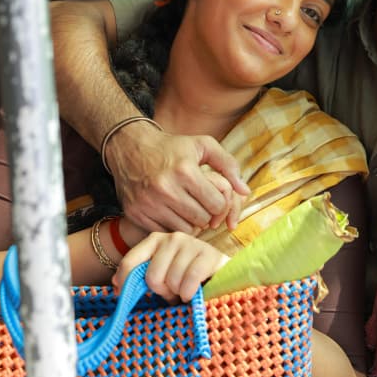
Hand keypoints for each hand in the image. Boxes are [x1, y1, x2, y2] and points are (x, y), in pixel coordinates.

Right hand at [104, 124, 248, 233]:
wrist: (130, 148)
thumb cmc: (172, 148)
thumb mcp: (202, 145)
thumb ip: (228, 165)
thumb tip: (245, 191)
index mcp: (185, 170)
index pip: (217, 204)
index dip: (218, 203)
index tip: (211, 196)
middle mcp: (166, 188)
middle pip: (202, 219)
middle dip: (206, 213)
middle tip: (200, 203)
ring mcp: (149, 202)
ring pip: (185, 229)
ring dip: (190, 221)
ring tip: (187, 207)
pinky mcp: (137, 213)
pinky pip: (165, 231)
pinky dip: (171, 225)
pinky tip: (171, 212)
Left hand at [113, 232, 228, 302]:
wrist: (221, 276)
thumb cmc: (186, 278)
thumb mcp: (161, 276)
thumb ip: (140, 278)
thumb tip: (117, 286)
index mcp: (155, 240)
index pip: (130, 261)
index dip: (125, 281)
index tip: (123, 295)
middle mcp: (172, 237)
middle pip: (152, 276)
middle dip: (162, 290)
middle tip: (172, 291)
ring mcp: (191, 243)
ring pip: (172, 280)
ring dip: (178, 293)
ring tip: (185, 289)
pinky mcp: (209, 253)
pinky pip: (189, 279)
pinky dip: (188, 292)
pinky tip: (192, 293)